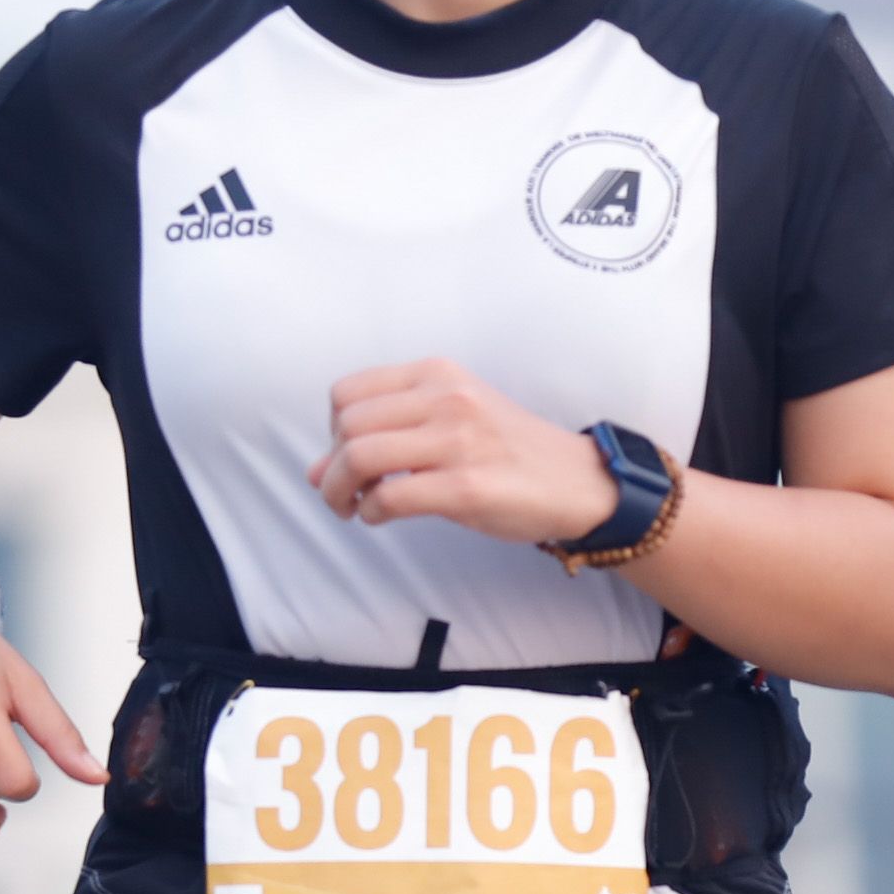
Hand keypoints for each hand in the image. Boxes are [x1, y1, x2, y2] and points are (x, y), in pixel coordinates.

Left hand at [310, 359, 617, 545]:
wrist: (578, 481)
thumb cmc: (510, 452)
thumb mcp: (452, 422)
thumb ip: (389, 435)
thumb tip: (316, 470)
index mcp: (437, 375)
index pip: (347, 392)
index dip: (333, 430)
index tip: (346, 455)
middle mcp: (445, 399)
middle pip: (348, 425)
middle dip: (331, 466)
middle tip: (343, 492)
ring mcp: (456, 442)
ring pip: (360, 457)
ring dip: (340, 491)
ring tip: (352, 507)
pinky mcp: (466, 487)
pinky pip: (389, 497)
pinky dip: (371, 512)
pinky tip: (381, 517)